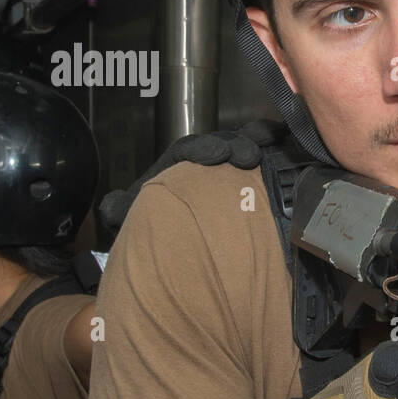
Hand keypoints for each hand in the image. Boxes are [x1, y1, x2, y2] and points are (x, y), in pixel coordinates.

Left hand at [97, 119, 287, 231]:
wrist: (183, 258)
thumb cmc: (158, 232)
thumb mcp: (132, 219)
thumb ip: (119, 210)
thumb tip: (111, 204)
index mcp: (176, 168)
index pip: (186, 150)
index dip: (201, 150)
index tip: (218, 155)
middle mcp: (204, 165)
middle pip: (221, 144)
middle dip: (234, 145)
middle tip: (249, 157)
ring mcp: (230, 170)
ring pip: (245, 144)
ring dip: (258, 141)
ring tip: (273, 142)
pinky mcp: (253, 179)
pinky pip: (266, 156)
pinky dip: (277, 145)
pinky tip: (286, 140)